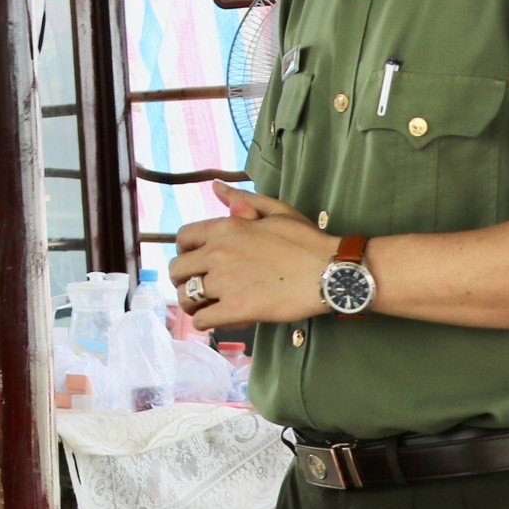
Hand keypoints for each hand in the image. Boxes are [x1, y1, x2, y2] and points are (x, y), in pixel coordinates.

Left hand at [171, 187, 338, 327]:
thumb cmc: (307, 241)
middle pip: (177, 269)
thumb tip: (216, 187)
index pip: (182, 238)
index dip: (185, 251)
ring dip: (192, 303)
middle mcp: (217, 253)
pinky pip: (202, 319)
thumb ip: (243, 199)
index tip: (196, 260)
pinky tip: (217, 320)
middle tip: (200, 286)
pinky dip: (205, 322)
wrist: (330, 272)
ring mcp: (224, 283)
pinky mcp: (236, 310)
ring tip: (205, 306)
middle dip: (184, 279)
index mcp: (224, 228)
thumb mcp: (276, 211)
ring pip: (186, 297)